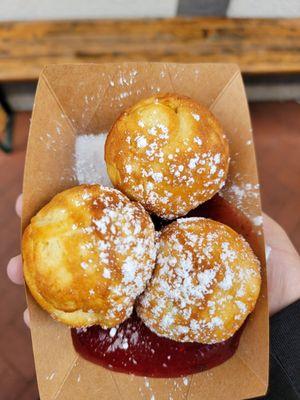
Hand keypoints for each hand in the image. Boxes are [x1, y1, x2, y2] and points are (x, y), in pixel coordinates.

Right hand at [6, 195, 299, 322]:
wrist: (282, 323)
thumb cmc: (277, 274)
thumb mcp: (257, 227)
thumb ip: (233, 201)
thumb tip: (211, 166)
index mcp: (168, 236)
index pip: (121, 210)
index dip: (88, 194)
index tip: (56, 177)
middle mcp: (147, 264)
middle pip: (94, 245)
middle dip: (52, 229)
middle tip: (21, 211)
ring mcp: (140, 298)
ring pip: (85, 286)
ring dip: (45, 276)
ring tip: (14, 268)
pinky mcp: (139, 331)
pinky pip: (96, 326)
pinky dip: (65, 321)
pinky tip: (36, 317)